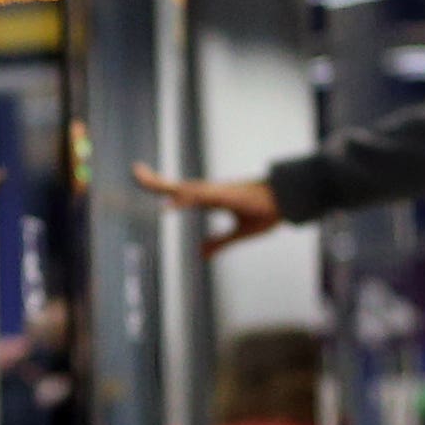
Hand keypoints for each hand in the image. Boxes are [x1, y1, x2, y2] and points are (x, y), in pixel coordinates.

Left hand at [135, 162, 283, 256]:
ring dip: (165, 186)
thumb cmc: (266, 211)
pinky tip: (170, 203)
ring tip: (142, 177)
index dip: (163, 186)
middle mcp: (211, 192)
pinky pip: (202, 196)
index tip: (144, 178)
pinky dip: (186, 199)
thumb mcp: (239, 233)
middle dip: (156, 180)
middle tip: (135, 170)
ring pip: (186, 188)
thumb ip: (219, 243)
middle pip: (178, 185)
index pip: (181, 191)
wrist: (288, 201)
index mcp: (211, 198)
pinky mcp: (227, 195)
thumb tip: (200, 255)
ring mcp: (218, 191)